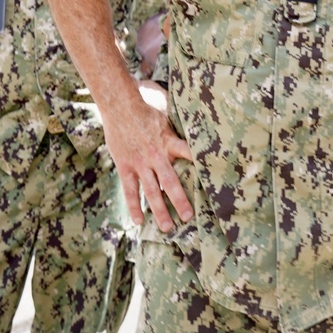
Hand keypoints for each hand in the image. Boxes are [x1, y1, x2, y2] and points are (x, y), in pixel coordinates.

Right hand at [100, 91, 193, 231]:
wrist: (120, 105)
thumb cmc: (147, 108)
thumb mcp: (168, 115)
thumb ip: (179, 127)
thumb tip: (199, 126)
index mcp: (170, 141)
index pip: (189, 154)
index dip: (201, 165)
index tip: (212, 180)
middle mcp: (156, 155)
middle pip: (170, 182)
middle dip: (180, 200)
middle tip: (189, 217)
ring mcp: (140, 163)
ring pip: (151, 191)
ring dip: (159, 210)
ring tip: (167, 227)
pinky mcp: (126, 166)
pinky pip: (130, 190)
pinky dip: (134, 206)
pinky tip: (139, 220)